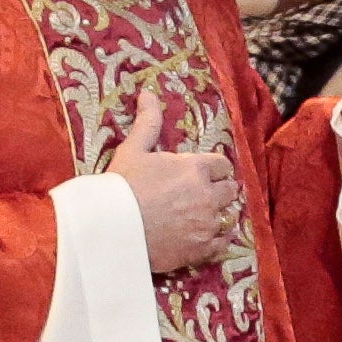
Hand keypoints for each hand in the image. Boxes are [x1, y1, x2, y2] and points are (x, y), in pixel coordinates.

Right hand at [104, 107, 242, 272]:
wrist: (111, 229)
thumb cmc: (121, 186)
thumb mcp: (133, 149)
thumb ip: (147, 122)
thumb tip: (148, 92)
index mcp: (195, 168)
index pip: (223, 165)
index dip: (215, 169)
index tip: (205, 174)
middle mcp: (207, 195)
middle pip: (230, 190)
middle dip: (220, 191)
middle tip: (203, 196)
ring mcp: (206, 223)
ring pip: (228, 217)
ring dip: (219, 215)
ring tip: (203, 217)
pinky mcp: (201, 249)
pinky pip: (223, 243)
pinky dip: (218, 240)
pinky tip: (206, 238)